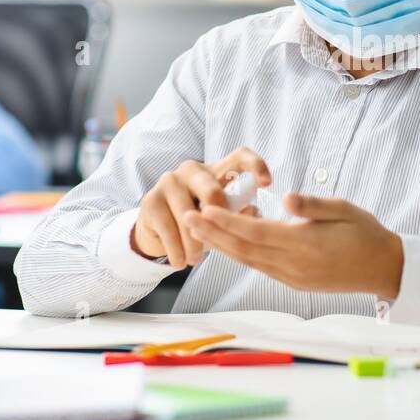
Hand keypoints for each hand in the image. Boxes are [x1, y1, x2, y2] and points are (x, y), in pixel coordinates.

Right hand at [132, 147, 270, 268]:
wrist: (156, 229)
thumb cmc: (199, 220)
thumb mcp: (221, 217)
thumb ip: (238, 213)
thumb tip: (254, 213)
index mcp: (216, 170)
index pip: (239, 156)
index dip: (256, 165)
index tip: (268, 184)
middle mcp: (192, 170)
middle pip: (213, 191)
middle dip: (218, 220)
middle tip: (218, 238)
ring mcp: (168, 182)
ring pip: (190, 217)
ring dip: (195, 245)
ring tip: (196, 260)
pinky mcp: (151, 200)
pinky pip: (169, 230)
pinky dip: (177, 252)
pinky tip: (180, 263)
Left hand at [182, 193, 404, 297]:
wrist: (384, 268)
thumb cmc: (367, 233)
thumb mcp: (345, 210)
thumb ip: (313, 205)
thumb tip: (286, 197)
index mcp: (305, 244)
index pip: (255, 232)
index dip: (226, 221)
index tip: (204, 208)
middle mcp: (294, 265)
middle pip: (244, 249)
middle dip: (213, 234)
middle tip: (187, 218)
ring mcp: (293, 277)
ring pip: (248, 261)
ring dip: (221, 246)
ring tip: (199, 231)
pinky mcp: (295, 282)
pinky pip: (260, 267)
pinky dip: (241, 254)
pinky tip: (228, 244)